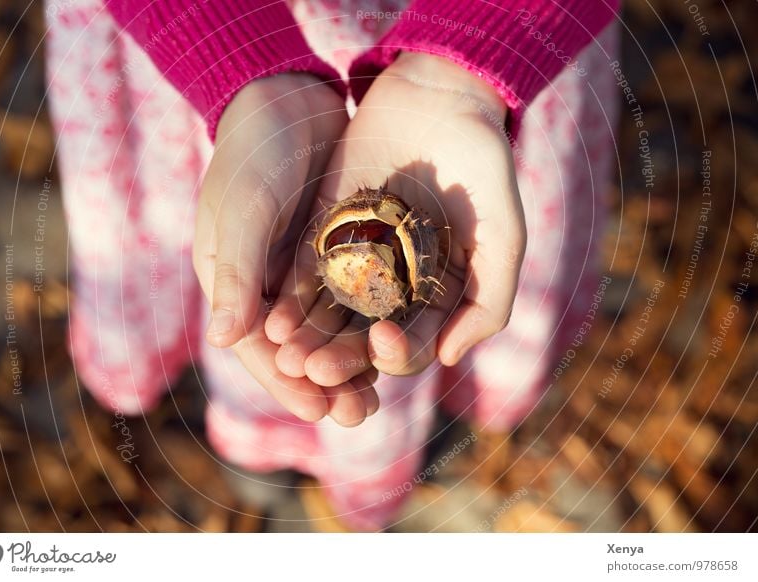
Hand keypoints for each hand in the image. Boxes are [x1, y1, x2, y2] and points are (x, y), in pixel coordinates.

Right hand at [194, 74, 379, 425]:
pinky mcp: (332, 251)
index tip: (321, 412)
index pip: (257, 349)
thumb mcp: (244, 208)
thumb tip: (225, 340)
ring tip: (381, 394)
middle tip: (362, 414)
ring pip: (327, 331)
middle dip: (328, 384)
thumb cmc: (253, 151)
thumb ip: (238, 271)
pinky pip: (350, 298)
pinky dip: (367, 323)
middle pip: (296, 350)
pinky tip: (392, 343)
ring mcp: (299, 270)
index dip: (287, 383)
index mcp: (233, 284)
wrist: (284, 99)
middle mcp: (265, 286)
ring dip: (351, 362)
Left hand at [266, 53, 525, 387]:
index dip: (399, 352)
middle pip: (364, 338)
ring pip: (331, 313)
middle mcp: (396, 288)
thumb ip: (489, 301)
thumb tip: (449, 358)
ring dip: (310, 339)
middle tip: (317, 371)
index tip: (384, 340)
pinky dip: (294, 298)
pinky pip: (309, 272)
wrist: (439, 98)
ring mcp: (359, 262)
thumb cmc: (481, 168)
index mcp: (437, 296)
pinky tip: (275, 317)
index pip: (414, 343)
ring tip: (288, 356)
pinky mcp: (327, 234)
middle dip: (343, 358)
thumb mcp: (503, 236)